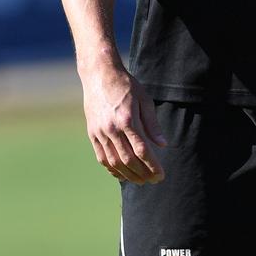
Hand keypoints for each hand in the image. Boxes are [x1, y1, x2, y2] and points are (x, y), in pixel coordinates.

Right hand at [81, 64, 166, 184]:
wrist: (99, 75)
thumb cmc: (126, 86)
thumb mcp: (144, 100)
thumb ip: (152, 124)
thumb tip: (162, 144)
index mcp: (127, 119)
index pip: (142, 150)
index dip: (152, 165)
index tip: (161, 175)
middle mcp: (112, 128)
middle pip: (128, 160)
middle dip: (143, 173)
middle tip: (153, 180)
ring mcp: (100, 132)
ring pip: (114, 161)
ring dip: (128, 175)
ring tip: (140, 181)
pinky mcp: (92, 133)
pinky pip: (101, 157)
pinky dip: (112, 169)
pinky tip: (122, 174)